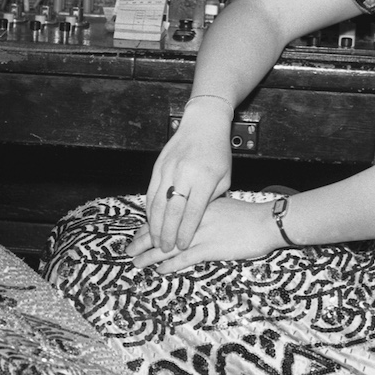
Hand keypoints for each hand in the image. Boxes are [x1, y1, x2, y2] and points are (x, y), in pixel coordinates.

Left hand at [129, 194, 278, 275]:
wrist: (266, 222)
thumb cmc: (248, 217)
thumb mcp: (221, 209)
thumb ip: (204, 213)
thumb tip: (191, 220)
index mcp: (195, 208)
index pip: (166, 216)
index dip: (148, 227)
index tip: (138, 234)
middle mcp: (193, 220)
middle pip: (160, 230)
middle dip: (141, 241)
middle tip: (128, 250)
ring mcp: (200, 235)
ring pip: (167, 247)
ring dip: (149, 256)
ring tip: (136, 263)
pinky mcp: (209, 249)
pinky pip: (184, 259)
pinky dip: (170, 266)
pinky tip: (160, 271)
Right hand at [139, 96, 233, 253]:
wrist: (203, 124)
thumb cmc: (217, 152)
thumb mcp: (224, 177)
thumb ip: (212, 200)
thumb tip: (200, 223)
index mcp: (204, 178)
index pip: (192, 212)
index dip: (185, 231)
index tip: (182, 246)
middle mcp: (184, 174)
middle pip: (172, 210)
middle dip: (167, 233)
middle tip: (164, 249)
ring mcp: (168, 169)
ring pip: (157, 203)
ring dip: (154, 224)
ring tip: (155, 240)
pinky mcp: (158, 166)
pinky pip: (150, 192)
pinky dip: (149, 209)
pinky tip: (150, 221)